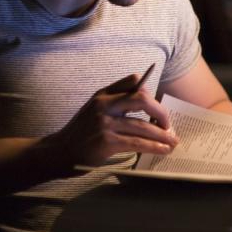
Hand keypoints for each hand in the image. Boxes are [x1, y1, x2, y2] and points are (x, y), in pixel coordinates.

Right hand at [43, 72, 179, 171]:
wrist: (59, 152)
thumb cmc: (81, 132)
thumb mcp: (94, 110)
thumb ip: (115, 104)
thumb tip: (149, 109)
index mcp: (103, 94)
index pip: (133, 80)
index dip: (150, 91)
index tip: (157, 106)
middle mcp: (104, 104)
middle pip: (142, 99)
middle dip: (161, 112)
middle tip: (168, 125)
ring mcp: (105, 122)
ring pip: (143, 125)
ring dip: (162, 135)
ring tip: (172, 141)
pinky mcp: (106, 141)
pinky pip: (137, 143)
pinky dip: (154, 147)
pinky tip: (163, 150)